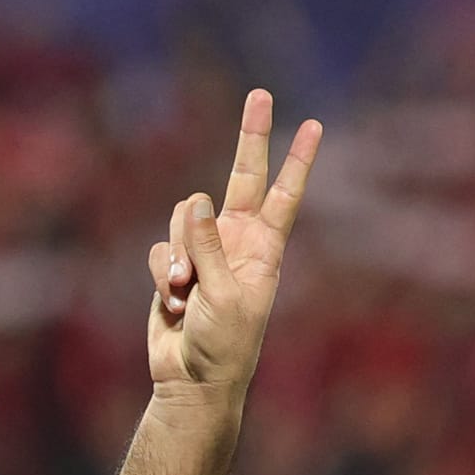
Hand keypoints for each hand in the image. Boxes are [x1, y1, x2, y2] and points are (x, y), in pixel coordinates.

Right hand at [146, 89, 320, 392]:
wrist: (191, 380)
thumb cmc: (223, 344)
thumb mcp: (224, 295)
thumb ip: (210, 245)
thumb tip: (196, 200)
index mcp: (263, 249)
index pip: (284, 195)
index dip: (297, 161)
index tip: (314, 126)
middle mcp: (237, 242)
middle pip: (242, 177)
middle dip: (251, 137)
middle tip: (261, 94)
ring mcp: (204, 252)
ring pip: (183, 218)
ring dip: (177, 256)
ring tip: (183, 294)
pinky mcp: (173, 266)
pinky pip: (160, 250)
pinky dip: (160, 275)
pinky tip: (170, 304)